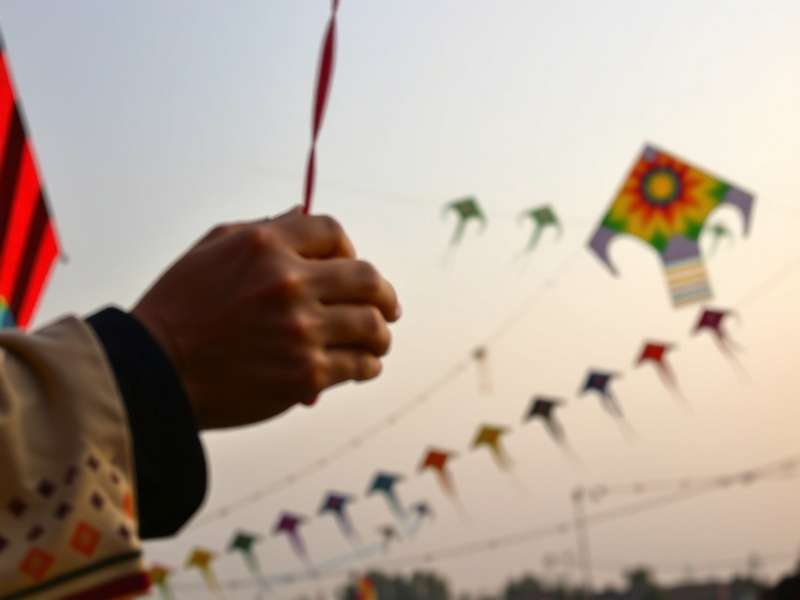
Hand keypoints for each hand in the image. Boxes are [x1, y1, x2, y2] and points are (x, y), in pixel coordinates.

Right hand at [132, 207, 399, 428]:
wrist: (152, 372)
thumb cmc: (178, 308)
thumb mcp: (210, 250)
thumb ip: (261, 229)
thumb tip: (303, 210)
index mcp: (265, 245)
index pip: (332, 231)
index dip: (348, 248)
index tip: (349, 266)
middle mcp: (289, 282)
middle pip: (368, 278)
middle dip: (384, 294)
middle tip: (389, 308)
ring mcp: (300, 330)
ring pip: (373, 325)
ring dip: (381, 334)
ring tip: (379, 342)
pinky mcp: (305, 374)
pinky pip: (359, 365)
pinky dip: (367, 366)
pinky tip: (363, 366)